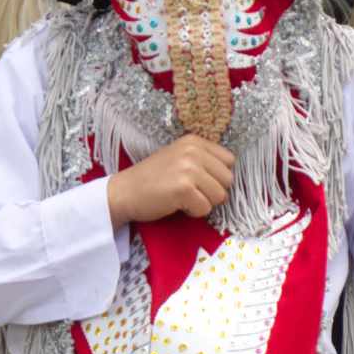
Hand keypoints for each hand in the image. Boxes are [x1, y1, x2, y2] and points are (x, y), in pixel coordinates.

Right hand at [107, 135, 234, 226]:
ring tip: (184, 198)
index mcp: (194, 141)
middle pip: (228, 180)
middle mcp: (193, 151)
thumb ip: (202, 159)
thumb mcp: (179, 157)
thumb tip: (229, 174)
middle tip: (191, 192)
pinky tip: (177, 205)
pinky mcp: (184, 189)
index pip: (229, 161)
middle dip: (213, 192)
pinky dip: (193, 212)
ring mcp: (189, 169)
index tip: (200, 181)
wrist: (124, 191)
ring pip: (220, 196)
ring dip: (204, 203)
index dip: (218, 176)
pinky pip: (205, 208)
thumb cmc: (153, 178)